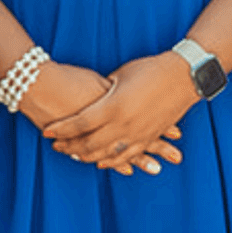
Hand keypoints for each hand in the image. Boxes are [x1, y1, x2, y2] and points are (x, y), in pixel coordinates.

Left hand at [42, 53, 195, 172]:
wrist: (183, 76)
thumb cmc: (149, 69)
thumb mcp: (119, 76)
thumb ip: (102, 92)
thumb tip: (90, 101)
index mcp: (113, 106)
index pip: (79, 123)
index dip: (61, 129)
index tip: (47, 132)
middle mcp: (124, 124)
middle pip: (89, 144)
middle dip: (70, 147)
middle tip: (56, 146)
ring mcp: (138, 134)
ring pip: (107, 154)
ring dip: (88, 157)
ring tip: (73, 155)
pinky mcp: (150, 138)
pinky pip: (127, 156)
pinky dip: (112, 162)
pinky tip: (101, 163)